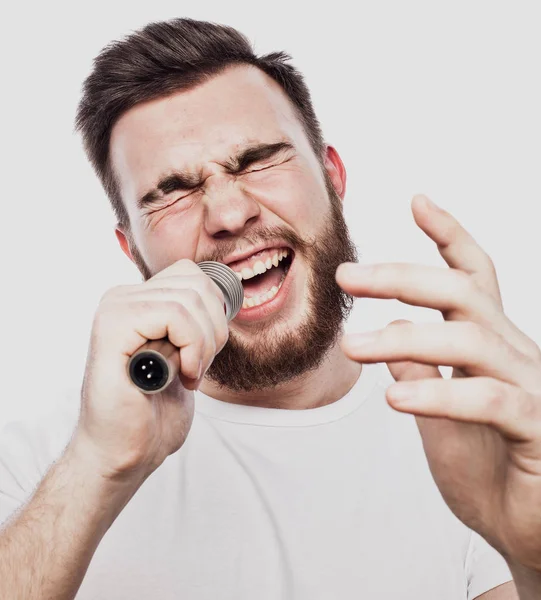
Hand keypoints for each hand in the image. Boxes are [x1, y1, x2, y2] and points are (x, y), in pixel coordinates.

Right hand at [75, 258, 228, 481]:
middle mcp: (121, 297)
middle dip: (214, 330)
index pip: (193, 274)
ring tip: (189, 374)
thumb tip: (223, 294)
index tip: (205, 351)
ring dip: (204, 345)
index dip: (214, 312)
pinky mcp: (113, 329)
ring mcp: (114, 310)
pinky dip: (193, 349)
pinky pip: (174, 315)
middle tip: (198, 367)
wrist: (125, 450)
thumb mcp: (182, 352)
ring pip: (190, 300)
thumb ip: (192, 319)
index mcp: (137, 299)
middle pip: (197, 284)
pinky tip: (182, 376)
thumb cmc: (154, 409)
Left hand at [335, 195, 540, 571]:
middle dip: (403, 276)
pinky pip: (489, 401)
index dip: (449, 235)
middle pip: (463, 293)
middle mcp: (515, 355)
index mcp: (490, 346)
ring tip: (353, 346)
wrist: (526, 533)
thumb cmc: (488, 471)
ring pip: (471, 340)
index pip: (474, 277)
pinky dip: (439, 395)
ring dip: (405, 337)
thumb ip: (421, 370)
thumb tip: (390, 338)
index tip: (417, 201)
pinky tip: (396, 397)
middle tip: (349, 274)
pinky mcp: (538, 429)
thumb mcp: (439, 412)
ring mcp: (531, 388)